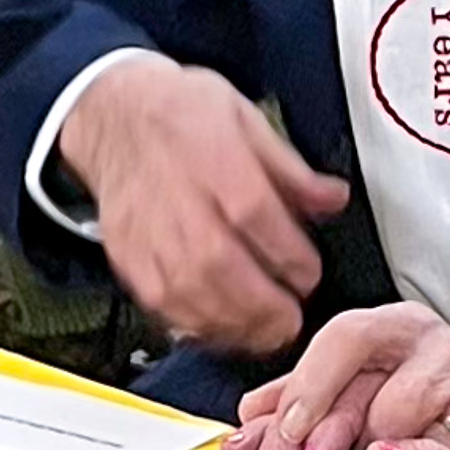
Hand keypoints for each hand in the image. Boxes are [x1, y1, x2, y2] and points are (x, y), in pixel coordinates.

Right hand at [61, 57, 347, 354]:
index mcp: (214, 159)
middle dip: (261, 303)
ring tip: (264, 334)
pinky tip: (221, 330)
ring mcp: (146, 231)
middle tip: (293, 321)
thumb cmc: (183, 114)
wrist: (115, 116)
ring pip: (186, 290)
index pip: (253, 212)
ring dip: (230, 323)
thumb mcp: (248, 120)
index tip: (310, 274)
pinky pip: (157, 300)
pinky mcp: (127, 255)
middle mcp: (177, 200)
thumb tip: (333, 199)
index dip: (286, 252)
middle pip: (218, 262)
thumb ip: (291, 169)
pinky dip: (192, 324)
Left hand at [221, 302, 449, 449]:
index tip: (272, 440)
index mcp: (398, 330)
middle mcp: (442, 349)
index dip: (304, 391)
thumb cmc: (432, 392)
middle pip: (376, 391)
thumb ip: (304, 398)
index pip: (346, 339)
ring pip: (424, 424)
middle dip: (333, 440)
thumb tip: (246, 426)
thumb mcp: (366, 380)